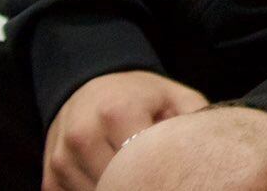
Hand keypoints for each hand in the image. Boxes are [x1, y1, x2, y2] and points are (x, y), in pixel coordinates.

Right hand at [43, 69, 206, 190]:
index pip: (142, 161)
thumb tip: (217, 147)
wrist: (88, 86)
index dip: (162, 174)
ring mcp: (62, 159)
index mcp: (118, 112)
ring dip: (120, 190)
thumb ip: (194, 119)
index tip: (175, 176)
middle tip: (160, 181)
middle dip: (142, 185)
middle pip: (119, 183)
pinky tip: (117, 184)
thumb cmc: (139, 95)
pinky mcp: (50, 178)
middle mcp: (83, 136)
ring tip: (140, 179)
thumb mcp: (173, 96)